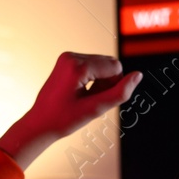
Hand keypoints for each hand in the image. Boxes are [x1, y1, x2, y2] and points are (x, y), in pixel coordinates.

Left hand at [0, 51, 141, 169]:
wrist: (40, 123)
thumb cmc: (64, 120)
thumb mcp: (95, 109)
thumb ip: (119, 93)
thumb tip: (138, 75)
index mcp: (77, 66)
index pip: (115, 67)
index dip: (113, 86)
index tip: (96, 100)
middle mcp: (71, 56)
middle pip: (109, 63)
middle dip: (106, 82)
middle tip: (89, 100)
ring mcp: (67, 57)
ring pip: (101, 63)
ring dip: (99, 81)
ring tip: (83, 98)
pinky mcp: (66, 60)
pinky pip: (91, 64)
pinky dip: (91, 78)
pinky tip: (79, 92)